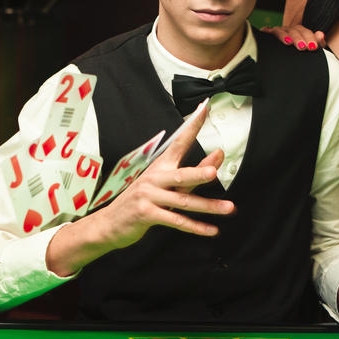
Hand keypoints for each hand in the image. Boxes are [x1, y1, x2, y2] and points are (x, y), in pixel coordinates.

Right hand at [47, 102, 234, 275]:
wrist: (110, 223)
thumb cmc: (142, 201)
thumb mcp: (167, 185)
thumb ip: (194, 172)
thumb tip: (218, 155)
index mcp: (160, 166)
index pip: (179, 142)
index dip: (192, 125)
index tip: (205, 108)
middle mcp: (154, 178)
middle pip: (181, 174)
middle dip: (199, 172)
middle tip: (215, 171)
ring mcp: (149, 196)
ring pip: (183, 201)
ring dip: (208, 206)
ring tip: (228, 208)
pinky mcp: (146, 214)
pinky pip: (175, 221)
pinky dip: (194, 227)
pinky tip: (211, 230)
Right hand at [260, 24, 326, 50]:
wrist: (279, 66)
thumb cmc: (296, 56)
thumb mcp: (308, 49)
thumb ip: (316, 43)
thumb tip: (321, 35)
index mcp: (300, 34)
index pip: (305, 32)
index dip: (310, 37)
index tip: (313, 47)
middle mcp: (288, 32)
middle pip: (294, 30)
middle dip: (299, 38)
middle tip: (303, 47)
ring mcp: (277, 33)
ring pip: (281, 30)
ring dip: (285, 35)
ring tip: (289, 43)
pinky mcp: (266, 36)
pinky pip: (266, 31)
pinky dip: (267, 31)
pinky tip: (266, 32)